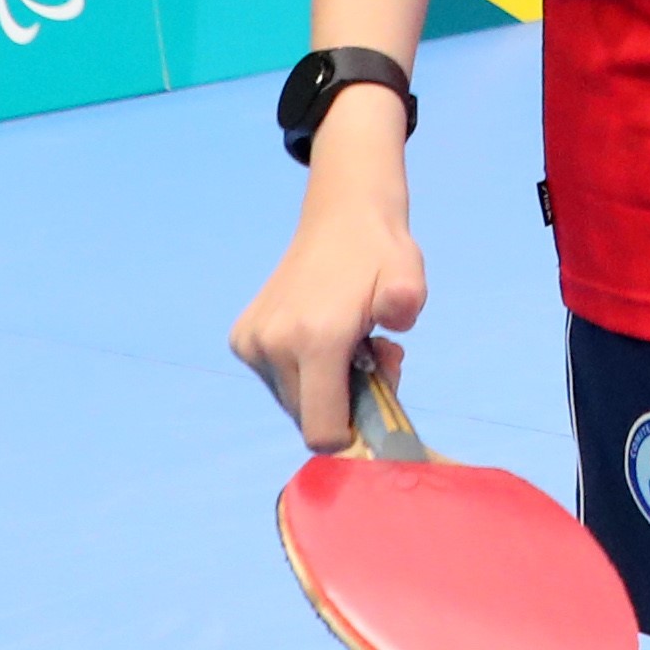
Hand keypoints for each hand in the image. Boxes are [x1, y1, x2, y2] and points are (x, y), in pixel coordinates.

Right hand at [230, 98, 430, 451]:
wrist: (342, 216)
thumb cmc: (381, 253)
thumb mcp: (408, 276)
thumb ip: (405, 303)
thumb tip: (391, 328)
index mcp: (315, 339)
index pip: (322, 432)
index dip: (354, 431)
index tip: (376, 391)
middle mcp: (273, 346)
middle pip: (310, 418)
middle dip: (344, 401)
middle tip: (370, 354)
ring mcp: (251, 343)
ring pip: (293, 401)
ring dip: (324, 385)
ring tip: (349, 341)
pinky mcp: (241, 338)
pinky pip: (277, 381)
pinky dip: (303, 372)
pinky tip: (323, 335)